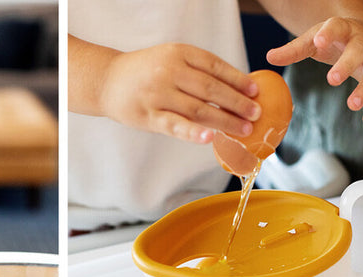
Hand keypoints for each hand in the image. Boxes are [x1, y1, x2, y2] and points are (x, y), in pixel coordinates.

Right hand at [100, 43, 260, 143]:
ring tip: (243, 129)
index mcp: (178, 53)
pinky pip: (175, 125)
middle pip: (211, 89)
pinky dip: (193, 132)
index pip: (215, 67)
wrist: (106, 81)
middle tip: (255, 114)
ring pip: (198, 109)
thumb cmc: (146, 72)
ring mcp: (157, 94)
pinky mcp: (147, 116)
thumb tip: (238, 90)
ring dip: (225, 121)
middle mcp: (168, 71)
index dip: (238, 80)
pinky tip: (210, 138)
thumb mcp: (170, 59)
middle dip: (237, 103)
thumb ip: (198, 71)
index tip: (255, 92)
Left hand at [267, 17, 362, 124]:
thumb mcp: (312, 41)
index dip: (329, 33)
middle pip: (360, 50)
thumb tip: (269, 57)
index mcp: (343, 29)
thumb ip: (293, 50)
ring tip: (352, 105)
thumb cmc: (332, 39)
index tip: (318, 40)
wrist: (361, 35)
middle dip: (347, 65)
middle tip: (331, 80)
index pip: (337, 27)